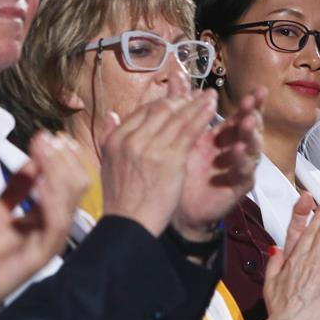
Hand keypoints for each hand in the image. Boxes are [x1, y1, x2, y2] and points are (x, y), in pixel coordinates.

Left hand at [0, 131, 87, 316]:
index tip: (46, 135)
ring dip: (58, 170)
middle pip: (75, 184)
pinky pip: (55, 224)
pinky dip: (52, 200)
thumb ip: (17, 188)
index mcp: (44, 215)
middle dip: (62, 157)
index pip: (66, 178)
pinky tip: (41, 183)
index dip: (59, 155)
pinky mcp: (41, 255)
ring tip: (45, 151)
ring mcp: (49, 240)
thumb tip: (31, 160)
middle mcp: (51, 226)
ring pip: (70, 198)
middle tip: (47, 139)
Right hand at [99, 71, 217, 236]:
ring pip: (177, 117)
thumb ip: (108, 136)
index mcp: (116, 139)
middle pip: (160, 109)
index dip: (163, 103)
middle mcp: (132, 139)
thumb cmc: (122, 199)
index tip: (177, 100)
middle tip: (197, 95)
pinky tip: (211, 110)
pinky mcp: (169, 158)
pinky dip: (201, 117)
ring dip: (196, 104)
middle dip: (181, 100)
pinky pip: (188, 131)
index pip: (142, 112)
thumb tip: (111, 114)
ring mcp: (151, 147)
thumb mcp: (107, 164)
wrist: (129, 225)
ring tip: (209, 96)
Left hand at [172, 87, 265, 240]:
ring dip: (251, 135)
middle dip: (254, 114)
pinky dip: (242, 162)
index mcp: (224, 134)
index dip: (250, 103)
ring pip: (252, 149)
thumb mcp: (181, 132)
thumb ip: (182, 102)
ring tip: (247, 124)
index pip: (242, 114)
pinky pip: (244, 173)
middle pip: (251, 128)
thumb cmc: (181, 168)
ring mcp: (239, 167)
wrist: (174, 206)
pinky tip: (238, 152)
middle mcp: (235, 148)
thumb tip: (175, 72)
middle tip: (253, 102)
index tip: (258, 89)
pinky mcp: (237, 186)